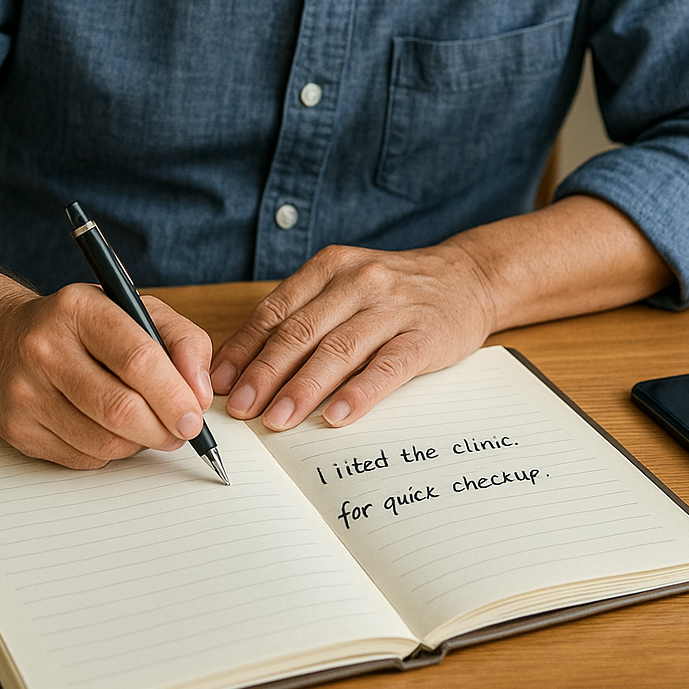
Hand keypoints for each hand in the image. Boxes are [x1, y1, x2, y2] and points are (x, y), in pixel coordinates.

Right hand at [0, 280, 213, 467]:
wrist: (2, 340)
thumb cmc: (82, 327)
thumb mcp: (135, 310)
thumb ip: (182, 341)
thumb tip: (200, 394)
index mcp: (79, 308)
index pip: (137, 358)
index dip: (173, 395)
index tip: (195, 416)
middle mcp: (44, 346)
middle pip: (120, 408)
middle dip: (162, 428)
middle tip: (180, 432)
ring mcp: (24, 390)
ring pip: (102, 442)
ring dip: (138, 444)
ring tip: (146, 427)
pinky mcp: (15, 428)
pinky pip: (81, 459)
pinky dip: (108, 453)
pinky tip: (108, 430)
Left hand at [209, 240, 496, 430]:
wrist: (468, 277)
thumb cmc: (395, 291)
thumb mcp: (346, 285)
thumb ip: (304, 316)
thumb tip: (247, 368)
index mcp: (330, 267)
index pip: (275, 312)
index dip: (244, 350)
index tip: (220, 384)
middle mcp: (358, 281)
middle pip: (300, 332)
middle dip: (264, 374)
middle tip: (241, 411)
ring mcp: (393, 307)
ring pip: (338, 351)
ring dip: (303, 388)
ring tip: (277, 420)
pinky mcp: (425, 335)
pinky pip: (386, 367)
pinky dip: (359, 393)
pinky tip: (337, 417)